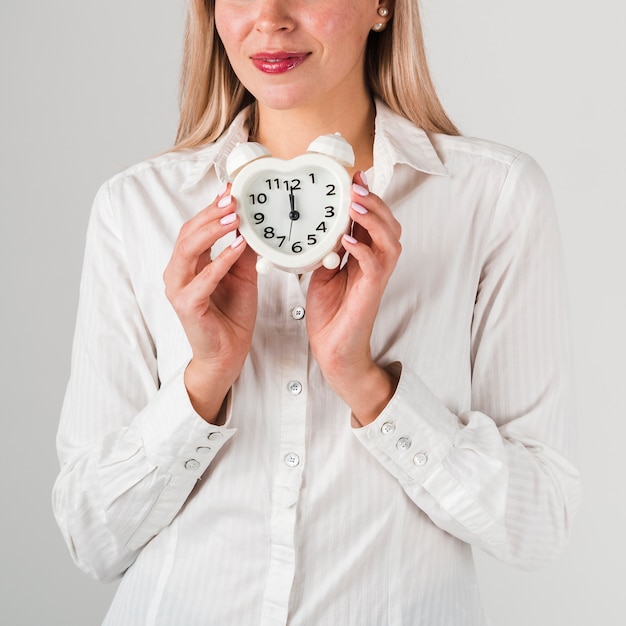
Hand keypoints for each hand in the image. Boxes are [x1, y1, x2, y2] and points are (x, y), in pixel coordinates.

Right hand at [163, 185, 257, 421]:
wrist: (227, 354)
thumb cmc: (232, 314)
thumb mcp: (242, 274)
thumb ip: (243, 250)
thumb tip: (253, 220)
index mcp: (189, 263)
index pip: (196, 227)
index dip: (213, 207)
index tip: (233, 188)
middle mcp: (178, 272)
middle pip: (188, 232)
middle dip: (211, 212)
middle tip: (233, 197)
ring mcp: (179, 289)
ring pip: (187, 250)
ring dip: (212, 231)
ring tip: (234, 217)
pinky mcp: (187, 306)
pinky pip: (202, 279)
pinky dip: (219, 261)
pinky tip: (237, 247)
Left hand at [306, 172, 401, 425]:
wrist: (334, 350)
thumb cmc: (330, 313)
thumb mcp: (322, 272)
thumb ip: (326, 249)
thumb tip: (318, 225)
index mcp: (365, 256)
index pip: (373, 220)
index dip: (367, 197)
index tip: (352, 177)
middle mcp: (376, 263)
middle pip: (389, 224)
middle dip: (374, 201)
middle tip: (355, 185)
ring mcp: (376, 278)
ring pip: (390, 241)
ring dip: (374, 219)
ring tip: (355, 204)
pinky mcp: (371, 293)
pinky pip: (375, 266)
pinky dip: (364, 250)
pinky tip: (350, 240)